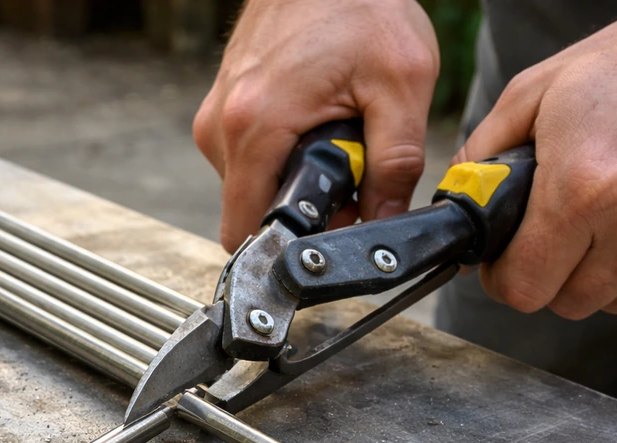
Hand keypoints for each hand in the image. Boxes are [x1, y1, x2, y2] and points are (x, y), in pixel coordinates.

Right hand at [193, 0, 438, 251]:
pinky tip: (314, 121)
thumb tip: (384, 223)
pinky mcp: (222, 106)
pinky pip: (248, 157)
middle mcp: (221, 125)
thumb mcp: (401, 85)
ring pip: (251, 185)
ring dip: (294, 178)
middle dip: (302, 207)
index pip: (245, 230)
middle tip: (348, 168)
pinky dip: (282, 154)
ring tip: (333, 133)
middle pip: (251, 210)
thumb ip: (396, 165)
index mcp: (255, 126)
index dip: (289, 244)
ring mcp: (216, 115)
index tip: (326, 230)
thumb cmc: (360, 5)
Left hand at [457, 0, 616, 318]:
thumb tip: (454, 206)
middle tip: (555, 230)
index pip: (522, 288)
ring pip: (614, 302)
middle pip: (566, 302)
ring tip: (604, 217)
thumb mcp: (534, 94)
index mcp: (582, 190)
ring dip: (598, 273)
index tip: (507, 256)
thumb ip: (481, 156)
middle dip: (549, 273)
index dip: (504, 276)